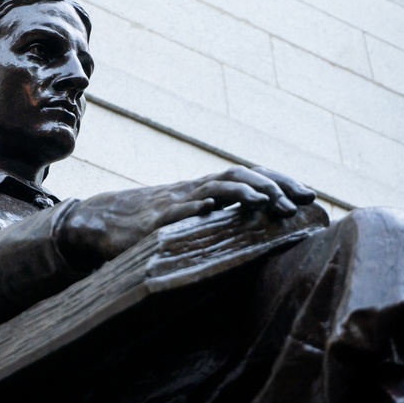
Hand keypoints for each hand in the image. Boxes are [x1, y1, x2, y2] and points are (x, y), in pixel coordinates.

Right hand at [56, 165, 314, 269]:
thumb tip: (248, 228)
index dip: (278, 181)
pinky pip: (176, 210)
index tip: (308, 194)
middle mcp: (191, 190)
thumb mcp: (180, 218)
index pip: (246, 176)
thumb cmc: (140, 223)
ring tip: (269, 202)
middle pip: (238, 174)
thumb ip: (208, 218)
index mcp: (200, 190)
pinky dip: (195, 206)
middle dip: (273, 183)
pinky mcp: (152, 220)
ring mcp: (172, 202)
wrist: (95, 221)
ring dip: (243, 192)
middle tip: (302, 198)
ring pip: (213, 187)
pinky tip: (212, 207)